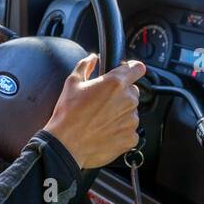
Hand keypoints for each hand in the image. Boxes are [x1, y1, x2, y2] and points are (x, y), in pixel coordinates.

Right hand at [41, 54, 146, 169]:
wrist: (66, 145)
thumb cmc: (68, 115)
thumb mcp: (72, 83)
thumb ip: (85, 66)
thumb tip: (92, 58)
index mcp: (115, 83)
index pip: (137, 68)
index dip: (132, 69)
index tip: (129, 73)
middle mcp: (127, 100)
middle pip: (133, 91)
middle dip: (121, 94)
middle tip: (104, 102)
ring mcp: (131, 120)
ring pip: (132, 111)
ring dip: (121, 113)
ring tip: (102, 119)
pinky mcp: (131, 137)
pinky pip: (131, 130)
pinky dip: (122, 131)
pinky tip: (106, 131)